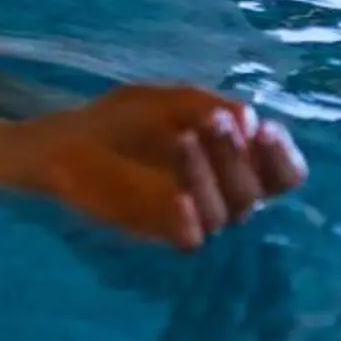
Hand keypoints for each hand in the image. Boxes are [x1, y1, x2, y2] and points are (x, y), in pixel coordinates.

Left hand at [13, 86, 306, 248]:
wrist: (57, 145)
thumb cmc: (115, 123)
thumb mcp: (160, 102)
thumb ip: (203, 105)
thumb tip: (250, 120)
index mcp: (233, 167)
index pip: (282, 175)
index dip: (282, 156)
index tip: (264, 130)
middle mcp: (221, 198)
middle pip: (256, 191)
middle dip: (237, 154)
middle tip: (213, 124)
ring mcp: (190, 220)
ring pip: (225, 213)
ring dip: (208, 174)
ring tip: (184, 138)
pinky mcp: (157, 235)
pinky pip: (188, 239)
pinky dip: (188, 220)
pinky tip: (181, 198)